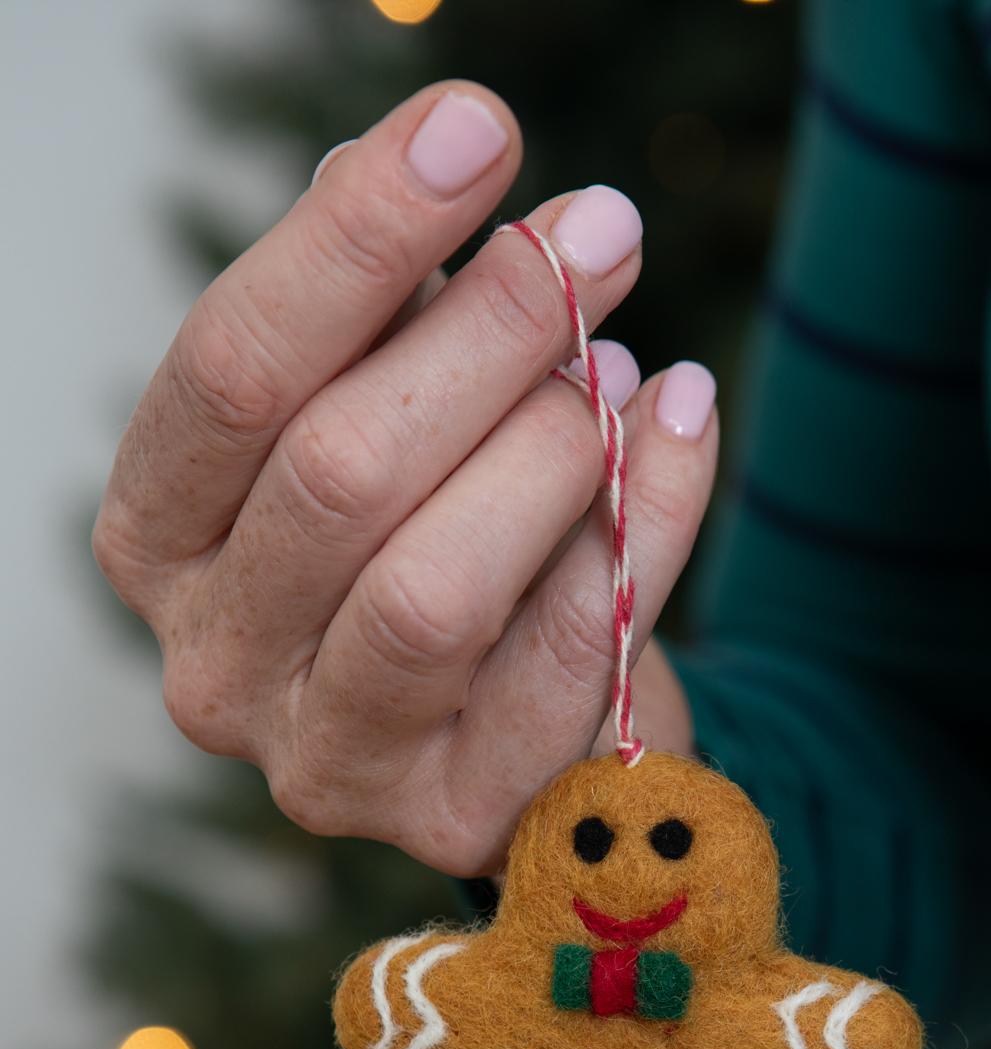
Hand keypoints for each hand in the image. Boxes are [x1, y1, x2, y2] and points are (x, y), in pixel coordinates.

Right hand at [93, 84, 709, 875]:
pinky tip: (679, 428)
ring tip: (620, 362)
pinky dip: (643, 526)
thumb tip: (428, 161)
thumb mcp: (391, 411)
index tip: (479, 132)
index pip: (234, 371)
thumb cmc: (444, 535)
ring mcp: (323, 763)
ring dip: (550, 449)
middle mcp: (212, 665)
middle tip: (603, 235)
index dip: (356, 241)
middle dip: (489, 332)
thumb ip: (383, 312)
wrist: (531, 724)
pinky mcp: (448, 824)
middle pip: (338, 472)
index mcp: (160, 537)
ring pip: (431, 589)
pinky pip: (560, 662)